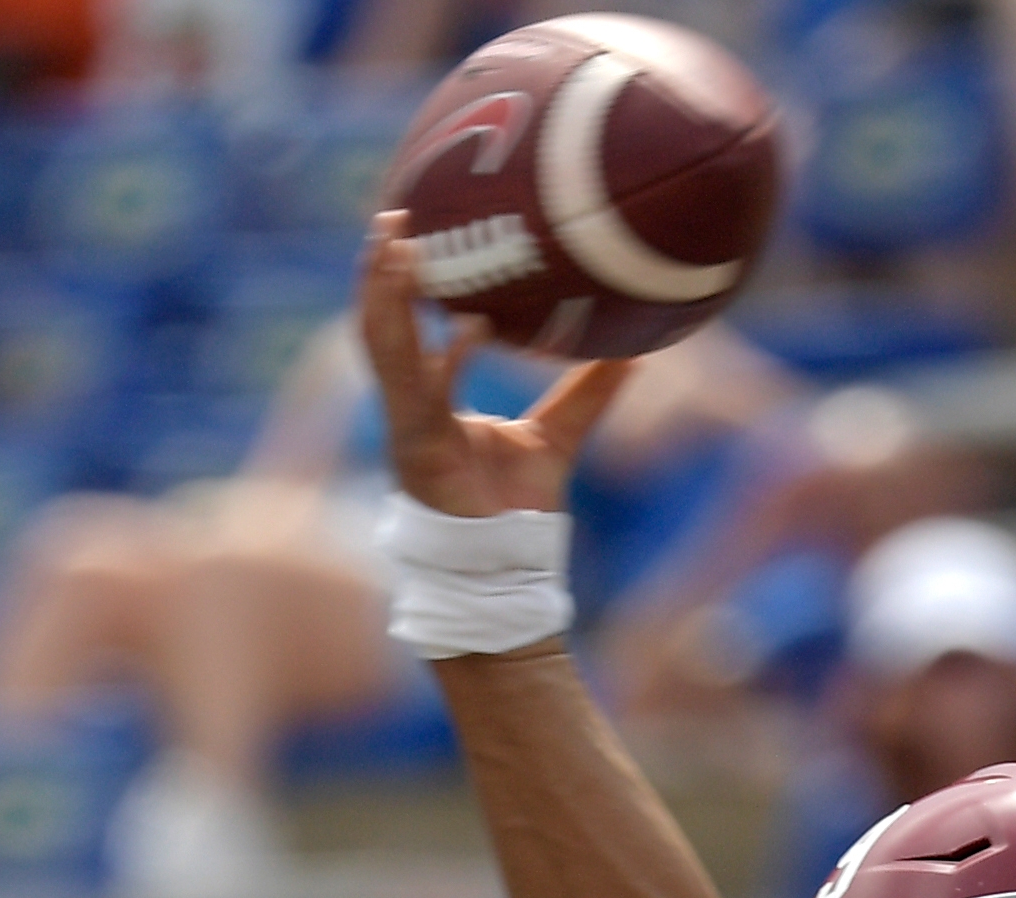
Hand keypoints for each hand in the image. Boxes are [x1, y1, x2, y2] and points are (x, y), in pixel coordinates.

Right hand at [358, 211, 632, 520]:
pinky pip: (425, 395)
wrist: (506, 565)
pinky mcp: (421, 453)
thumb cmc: (519, 506)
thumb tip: (639, 351)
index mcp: (428, 398)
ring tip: (396, 245)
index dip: (399, 282)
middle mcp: (409, 407)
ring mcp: (408, 428)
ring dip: (387, 298)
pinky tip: (469, 327)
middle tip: (391, 215)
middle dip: (377, 273)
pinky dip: (444, 358)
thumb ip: (589, 390)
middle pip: (379, 327)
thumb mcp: (560, 434)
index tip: (409, 228)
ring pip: (385, 350)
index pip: (404, 327)